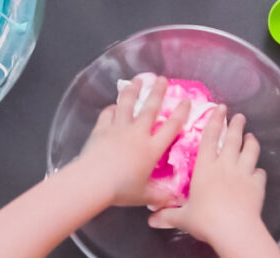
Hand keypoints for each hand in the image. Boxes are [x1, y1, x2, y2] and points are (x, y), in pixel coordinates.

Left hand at [77, 75, 189, 207]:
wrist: (93, 181)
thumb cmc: (121, 189)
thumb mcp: (144, 195)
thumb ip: (159, 196)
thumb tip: (173, 201)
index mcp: (151, 149)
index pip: (171, 127)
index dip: (181, 112)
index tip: (186, 101)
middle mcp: (137, 133)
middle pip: (150, 108)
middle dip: (158, 92)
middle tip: (162, 79)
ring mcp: (118, 128)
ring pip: (127, 103)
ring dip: (133, 90)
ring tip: (137, 80)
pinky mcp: (101, 129)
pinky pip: (108, 114)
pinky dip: (112, 108)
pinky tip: (113, 106)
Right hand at [147, 108, 279, 257]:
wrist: (233, 228)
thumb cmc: (205, 219)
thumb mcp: (183, 217)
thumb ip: (168, 215)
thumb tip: (151, 220)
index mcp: (205, 168)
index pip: (209, 138)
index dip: (214, 121)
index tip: (220, 108)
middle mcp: (225, 165)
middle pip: (232, 139)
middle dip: (236, 125)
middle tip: (240, 116)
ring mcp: (243, 173)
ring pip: (250, 151)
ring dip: (251, 142)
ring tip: (252, 136)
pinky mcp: (257, 185)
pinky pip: (260, 174)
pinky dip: (259, 171)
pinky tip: (258, 171)